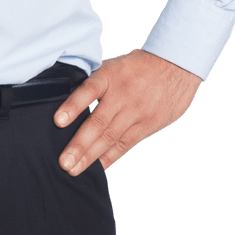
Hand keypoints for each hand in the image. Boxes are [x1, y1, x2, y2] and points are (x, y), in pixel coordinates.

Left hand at [54, 49, 201, 173]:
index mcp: (109, 76)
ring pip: (111, 137)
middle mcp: (122, 95)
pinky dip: (109, 157)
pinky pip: (125, 144)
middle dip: (79, 144)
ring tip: (74, 169)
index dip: (73, 106)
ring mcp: (136, 112)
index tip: (58, 121)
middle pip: (99, 122)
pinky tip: (96, 168)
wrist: (175, 66)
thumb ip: (92, 80)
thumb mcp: (112, 64)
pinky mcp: (147, 125)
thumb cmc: (135, 67)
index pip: (88, 90)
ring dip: (91, 156)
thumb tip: (63, 95)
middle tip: (63, 162)